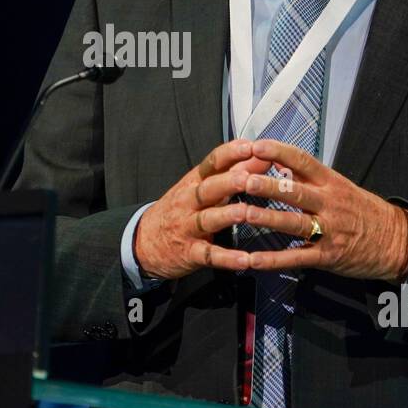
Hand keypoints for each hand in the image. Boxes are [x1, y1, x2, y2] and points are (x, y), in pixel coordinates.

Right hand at [132, 139, 272, 280]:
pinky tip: (245, 260)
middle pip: (208, 189)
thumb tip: (262, 156)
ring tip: (245, 213)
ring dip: (226, 216)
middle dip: (228, 182)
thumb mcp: (202, 186)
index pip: (212, 163)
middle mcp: (189, 202)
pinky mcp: (191, 253)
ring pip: (207, 219)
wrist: (145, 241)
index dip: (230, 154)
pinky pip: (210, 255)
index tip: (250, 146)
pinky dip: (227, 258)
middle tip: (248, 178)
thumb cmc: (181, 209)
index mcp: (195, 182)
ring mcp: (188, 227)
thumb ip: (234, 171)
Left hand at [237, 138, 407, 281]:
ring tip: (243, 214)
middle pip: (295, 192)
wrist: (396, 240)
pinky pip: (297, 258)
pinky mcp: (327, 256)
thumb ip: (310, 177)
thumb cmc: (364, 211)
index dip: (279, 152)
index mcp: (331, 183)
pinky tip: (253, 259)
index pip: (303, 161)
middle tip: (243, 180)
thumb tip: (279, 162)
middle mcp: (329, 203)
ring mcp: (329, 230)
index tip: (257, 145)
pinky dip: (274, 260)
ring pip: (294, 223)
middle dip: (267, 186)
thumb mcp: (341, 187)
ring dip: (267, 219)